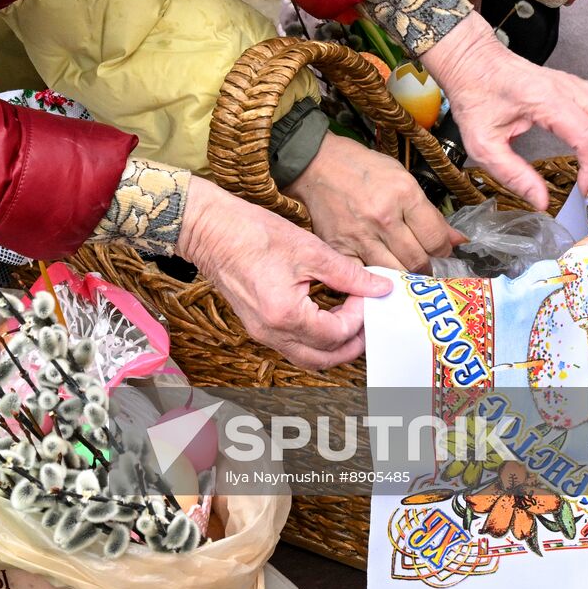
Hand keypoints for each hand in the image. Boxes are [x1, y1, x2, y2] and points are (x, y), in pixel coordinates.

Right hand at [177, 177, 391, 369]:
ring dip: (333, 346)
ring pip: (307, 357)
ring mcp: (261, 332)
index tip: (367, 294)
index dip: (359, 316)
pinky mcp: (256, 325)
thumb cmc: (252, 233)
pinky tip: (324, 316)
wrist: (208, 229)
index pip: (337, 334)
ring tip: (350, 321)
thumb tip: (379, 288)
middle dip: (352, 344)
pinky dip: (313, 339)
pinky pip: (291, 346)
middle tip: (369, 320)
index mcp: (285, 315)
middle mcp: (271, 332)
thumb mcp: (309, 250)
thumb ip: (348, 274)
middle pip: (323, 359)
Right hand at [285, 133, 463, 271]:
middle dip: (426, 265)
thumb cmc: (362, 168)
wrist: (317, 164)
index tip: (440, 249)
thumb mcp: (402, 178)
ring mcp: (360, 235)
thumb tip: (456, 239)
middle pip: (418, 260)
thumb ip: (430, 212)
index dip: (444, 249)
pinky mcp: (340, 248)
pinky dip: (374, 280)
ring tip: (404, 268)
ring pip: (395, 273)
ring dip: (404, 275)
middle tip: (423, 261)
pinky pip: (364, 275)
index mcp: (404, 194)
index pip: (436, 239)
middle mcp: (383, 217)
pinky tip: (379, 275)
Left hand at [422, 13, 587, 208]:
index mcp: (543, 100)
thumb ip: (512, 173)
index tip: (584, 188)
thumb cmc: (475, 96)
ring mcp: (575, 83)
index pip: (586, 135)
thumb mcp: (482, 143)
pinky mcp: (577, 85)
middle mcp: (566, 88)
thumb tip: (540, 200)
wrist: (472, 62)